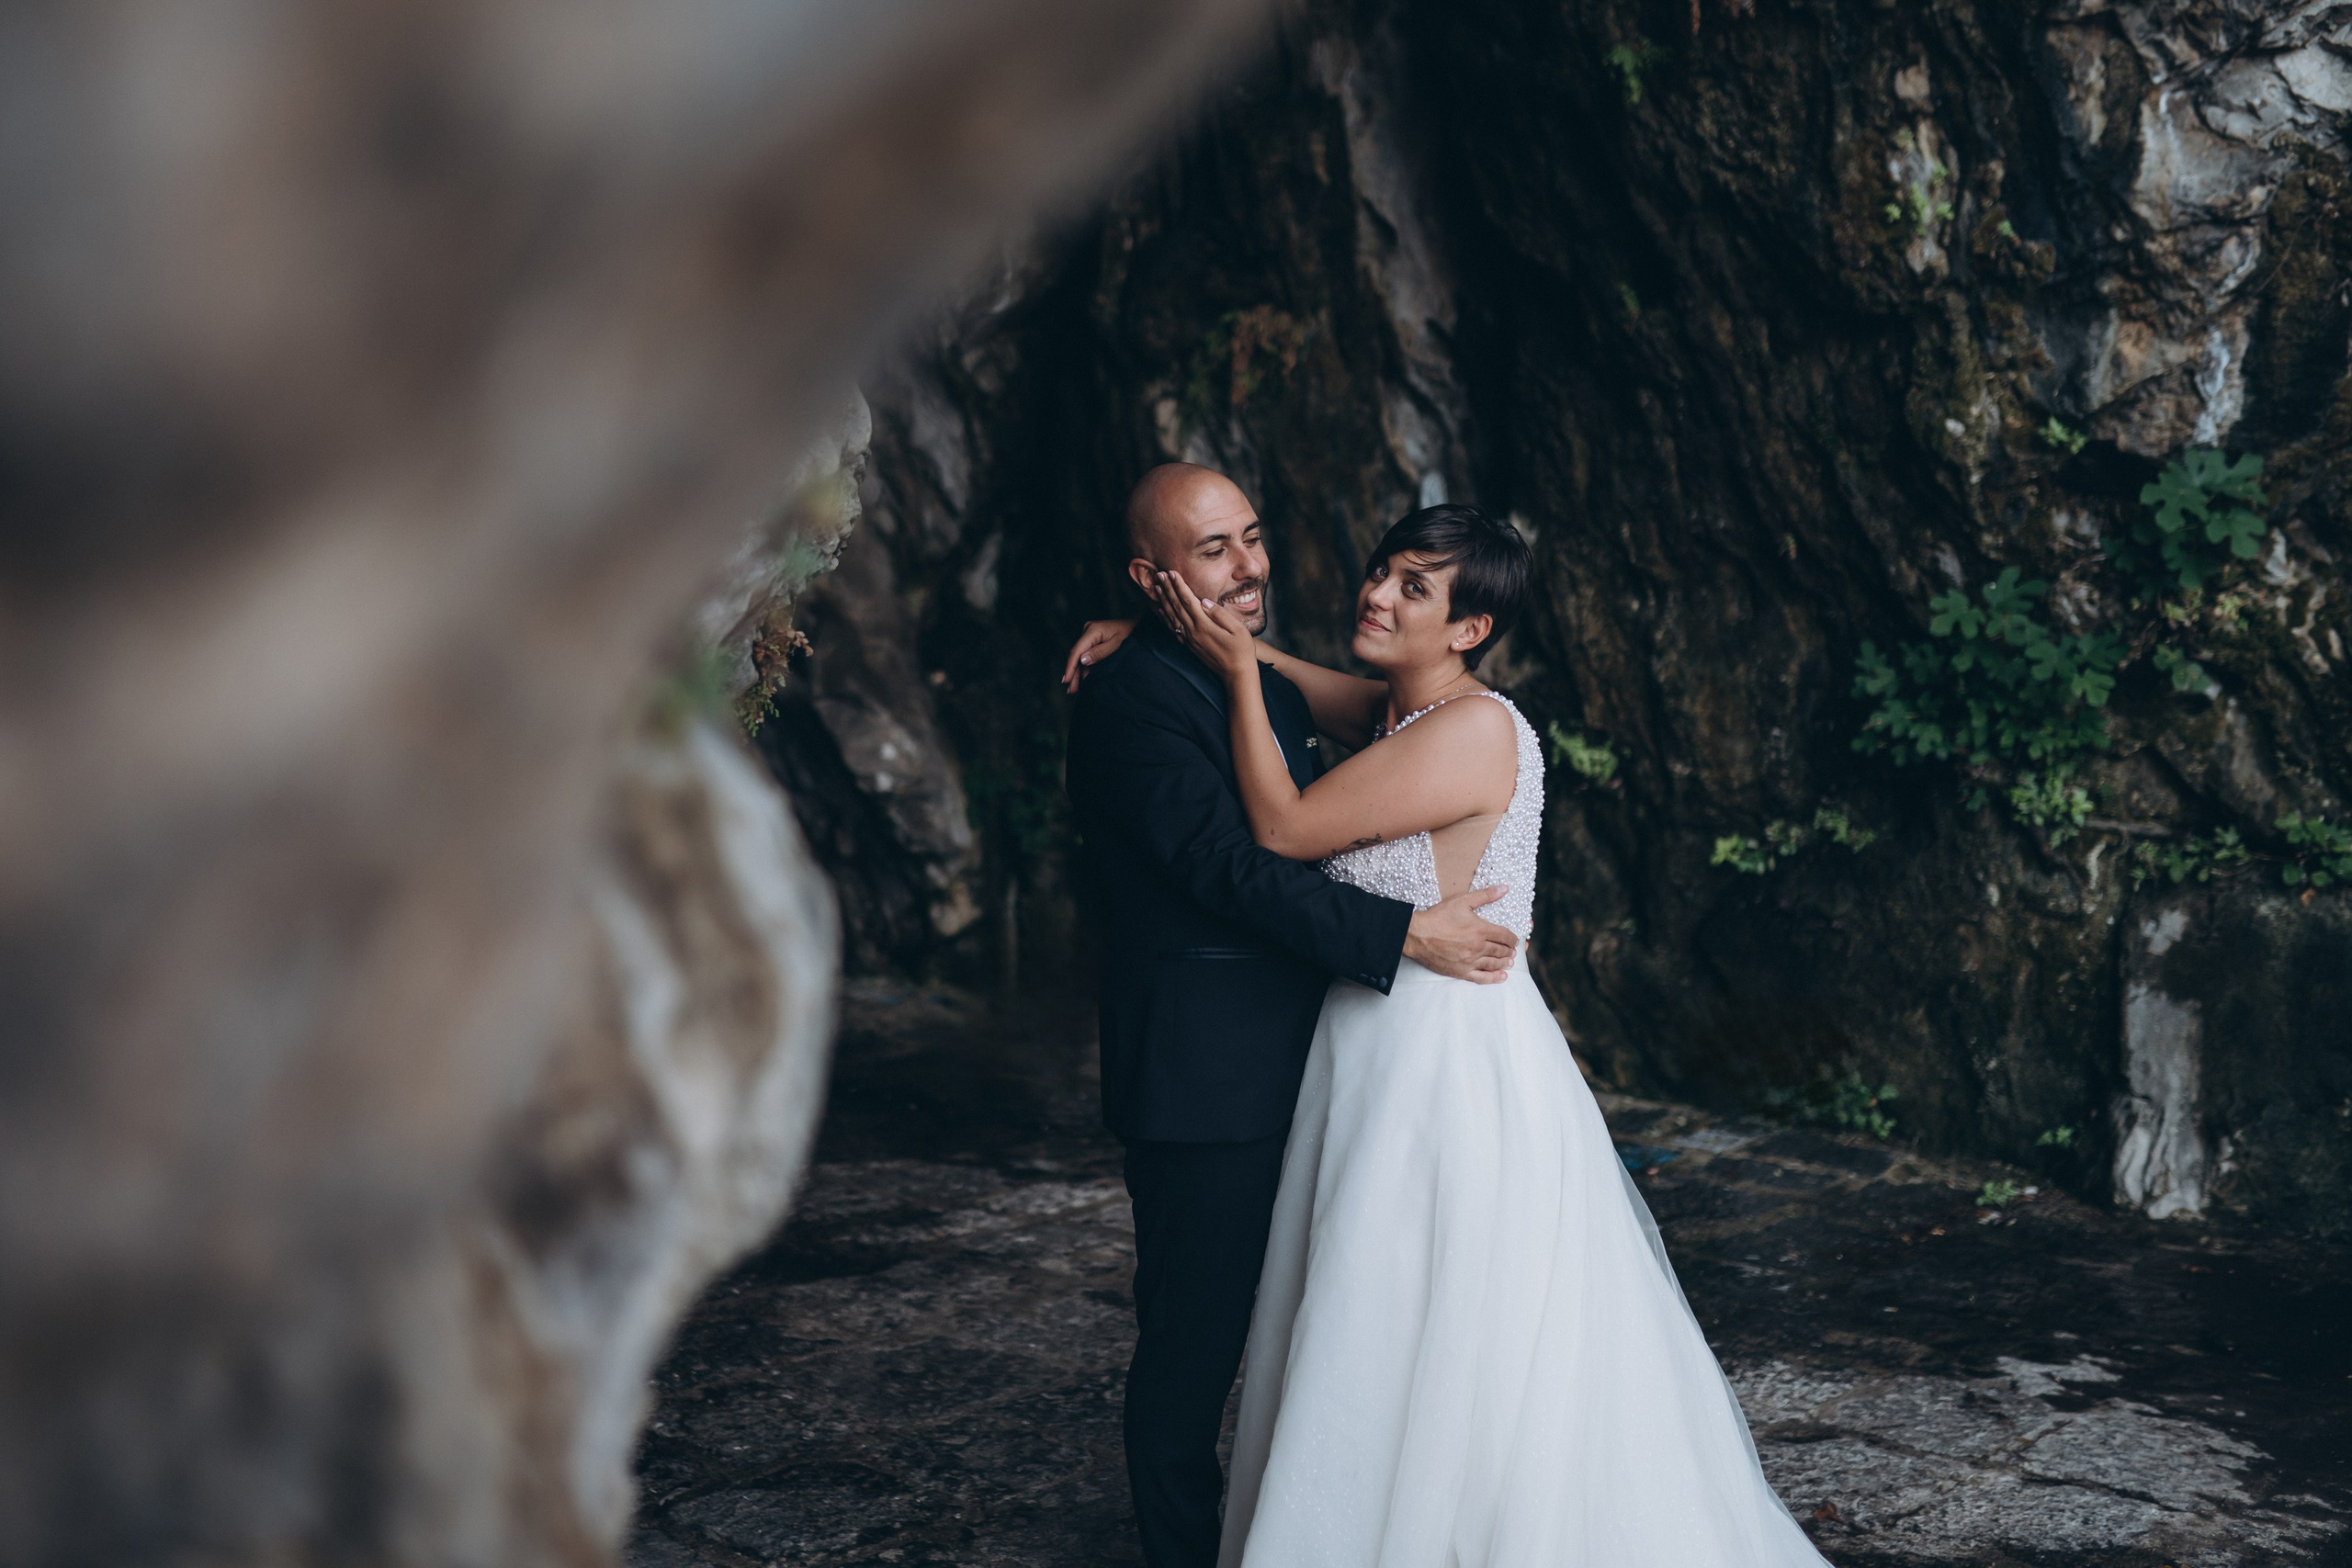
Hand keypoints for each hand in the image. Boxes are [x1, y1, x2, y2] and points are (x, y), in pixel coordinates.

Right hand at [1060, 619, 1135, 692]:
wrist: (1141, 627)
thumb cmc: (1131, 635)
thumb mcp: (1117, 645)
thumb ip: (1099, 653)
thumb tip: (1082, 660)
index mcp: (1093, 630)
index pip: (1077, 651)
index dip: (1070, 667)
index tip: (1067, 680)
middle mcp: (1088, 630)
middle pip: (1077, 655)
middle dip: (1073, 673)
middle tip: (1070, 690)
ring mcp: (1090, 634)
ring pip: (1080, 655)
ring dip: (1078, 671)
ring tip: (1074, 688)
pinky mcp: (1093, 639)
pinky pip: (1086, 654)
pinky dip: (1085, 666)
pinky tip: (1083, 679)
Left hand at [1150, 571, 1256, 681]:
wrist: (1236, 674)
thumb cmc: (1241, 650)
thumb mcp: (1237, 629)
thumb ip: (1219, 614)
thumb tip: (1203, 600)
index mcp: (1204, 625)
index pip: (1188, 600)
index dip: (1179, 585)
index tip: (1172, 573)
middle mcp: (1193, 632)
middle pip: (1176, 606)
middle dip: (1167, 589)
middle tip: (1160, 575)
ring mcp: (1189, 640)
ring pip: (1171, 616)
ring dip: (1163, 601)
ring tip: (1156, 587)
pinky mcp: (1188, 645)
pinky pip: (1172, 628)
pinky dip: (1164, 617)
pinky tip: (1160, 609)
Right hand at [1401, 886, 1517, 983]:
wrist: (1417, 935)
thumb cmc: (1438, 917)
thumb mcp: (1462, 901)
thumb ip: (1485, 895)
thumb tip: (1504, 889)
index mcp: (1480, 929)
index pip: (1504, 935)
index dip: (1512, 938)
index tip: (1514, 939)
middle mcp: (1478, 947)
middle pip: (1500, 950)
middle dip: (1509, 951)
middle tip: (1512, 951)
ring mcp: (1470, 961)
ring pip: (1494, 964)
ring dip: (1505, 963)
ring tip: (1510, 962)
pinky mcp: (1461, 971)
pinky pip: (1482, 977)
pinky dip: (1494, 978)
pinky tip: (1502, 977)